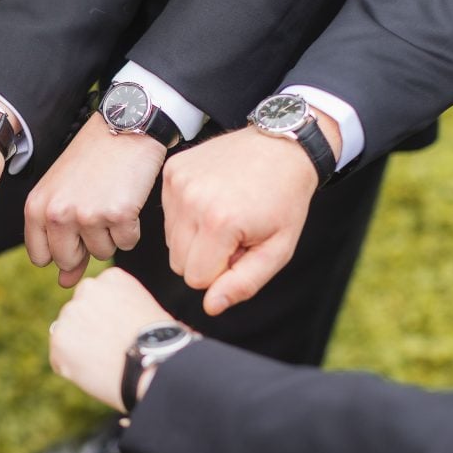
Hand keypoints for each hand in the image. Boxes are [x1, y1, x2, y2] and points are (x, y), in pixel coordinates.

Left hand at [25, 113, 165, 287]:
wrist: (125, 127)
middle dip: (86, 246)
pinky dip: (131, 227)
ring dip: (110, 234)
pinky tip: (127, 200)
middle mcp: (57, 214)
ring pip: (102, 253)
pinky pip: (127, 243)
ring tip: (110, 199)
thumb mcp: (65, 196)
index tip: (72, 230)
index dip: (60, 250)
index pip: (41, 257)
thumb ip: (61, 240)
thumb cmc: (92, 161)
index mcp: (36, 208)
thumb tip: (64, 283)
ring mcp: (87, 215)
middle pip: (69, 261)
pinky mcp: (118, 215)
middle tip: (95, 211)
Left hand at [50, 267, 168, 410]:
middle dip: (89, 330)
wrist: (155, 365)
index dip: (107, 319)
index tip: (120, 332)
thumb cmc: (161, 344)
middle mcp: (87, 288)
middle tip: (110, 350)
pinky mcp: (59, 338)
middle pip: (79, 313)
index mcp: (112, 278)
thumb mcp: (146, 309)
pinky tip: (95, 373)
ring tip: (106, 363)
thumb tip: (110, 321)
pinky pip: (59, 358)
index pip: (97, 297)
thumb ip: (121, 306)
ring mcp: (70, 313)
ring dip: (80, 350)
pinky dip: (72, 369)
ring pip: (68, 335)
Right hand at [161, 110, 340, 314]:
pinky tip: (212, 198)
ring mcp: (177, 183)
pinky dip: (187, 214)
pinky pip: (168, 215)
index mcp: (220, 223)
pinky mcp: (171, 171)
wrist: (281, 145)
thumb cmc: (284, 200)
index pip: (196, 279)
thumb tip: (211, 307)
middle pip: (179, 263)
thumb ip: (244, 283)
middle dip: (206, 257)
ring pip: (171, 241)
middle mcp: (191, 200)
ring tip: (224, 214)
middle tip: (235, 233)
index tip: (242, 249)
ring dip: (195, 237)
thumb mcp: (277, 249)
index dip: (221, 272)